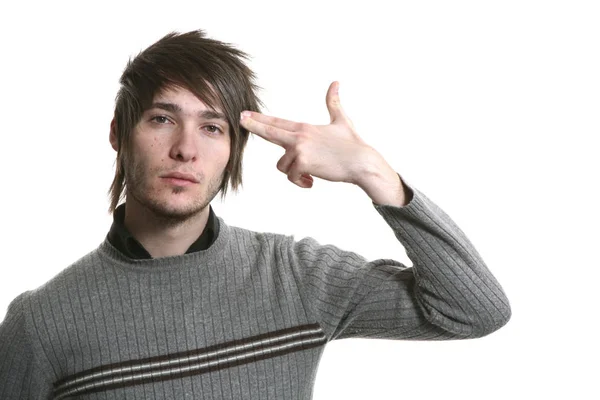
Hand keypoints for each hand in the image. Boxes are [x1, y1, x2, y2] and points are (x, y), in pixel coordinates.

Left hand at [240, 81, 409, 205]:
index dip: (259, 118)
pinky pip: (292, 176)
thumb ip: (334, 103)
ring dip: (294, 172)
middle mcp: (299, 137)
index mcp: (304, 128)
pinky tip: (311, 182)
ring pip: (282, 165)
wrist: (361, 162)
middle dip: (254, 126)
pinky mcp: (304, 163)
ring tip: (308, 174)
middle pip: (270, 132)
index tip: (245, 114)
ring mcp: (300, 150)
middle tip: (241, 120)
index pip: (277, 122)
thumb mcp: (341, 120)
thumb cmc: (352, 144)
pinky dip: (301, 181)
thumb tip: (336, 83)